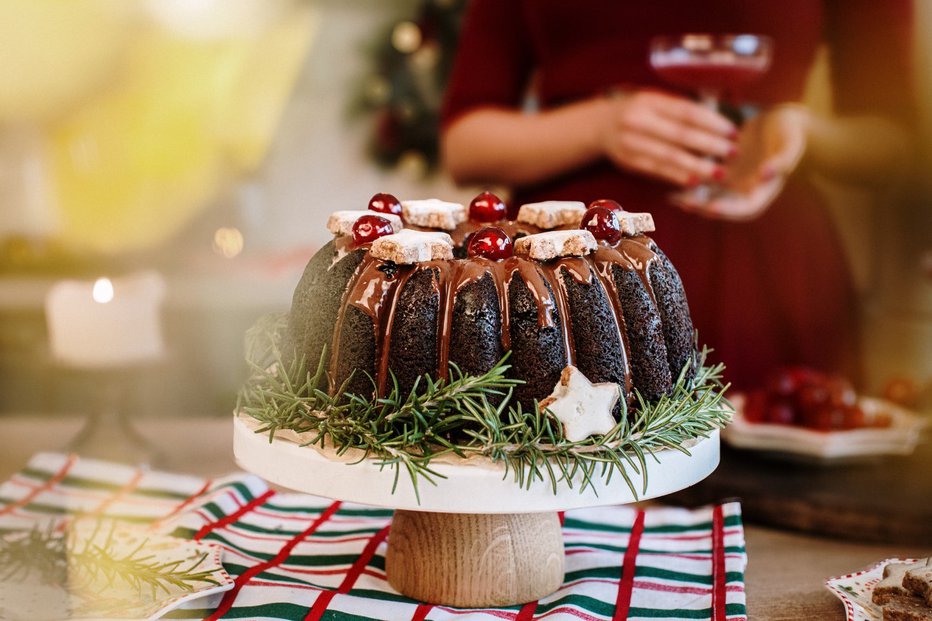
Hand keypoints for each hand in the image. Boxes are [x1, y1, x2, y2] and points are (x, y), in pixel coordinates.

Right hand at [601, 89, 737, 186]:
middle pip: (680, 135)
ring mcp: (631, 143)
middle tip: (733, 154)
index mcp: (650, 101)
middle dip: (710, 145)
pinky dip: (676, 176)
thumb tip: (718, 121)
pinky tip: (694, 181)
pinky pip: (656, 170)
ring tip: (719, 173)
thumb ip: (680, 109)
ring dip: (697, 166)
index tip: (733, 132)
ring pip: (669, 156)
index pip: (687, 112)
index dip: (712, 122)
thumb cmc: (638, 111)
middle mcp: (638, 121)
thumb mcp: (655, 101)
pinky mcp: (628, 162)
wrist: (600, 126)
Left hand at [677, 104, 808, 220]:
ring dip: (691, 197)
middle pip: (722, 206)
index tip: (711, 207)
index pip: (745, 208)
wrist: (783, 121)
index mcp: (764, 191)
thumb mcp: (790, 145)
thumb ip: (782, 161)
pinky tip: (673, 178)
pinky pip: (703, 179)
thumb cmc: (791, 134)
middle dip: (701, 207)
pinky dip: (689, 180)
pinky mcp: (722, 170)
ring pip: (708, 195)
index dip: (728, 209)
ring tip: (672, 197)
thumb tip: (769, 173)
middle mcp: (746, 191)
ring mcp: (733, 182)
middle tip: (683, 203)